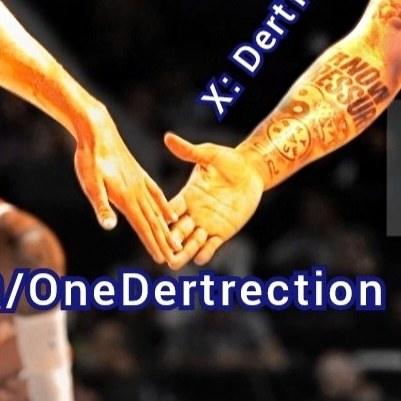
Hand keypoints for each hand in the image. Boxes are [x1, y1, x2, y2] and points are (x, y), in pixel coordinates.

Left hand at [74, 107, 178, 263]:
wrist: (98, 132)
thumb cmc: (89, 159)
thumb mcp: (90, 184)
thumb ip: (101, 206)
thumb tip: (109, 227)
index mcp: (127, 198)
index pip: (142, 226)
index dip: (152, 243)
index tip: (162, 259)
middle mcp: (138, 192)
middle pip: (153, 221)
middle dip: (164, 241)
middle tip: (176, 258)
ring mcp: (140, 183)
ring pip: (157, 210)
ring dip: (166, 228)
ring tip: (176, 242)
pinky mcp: (139, 175)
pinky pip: (156, 194)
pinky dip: (164, 206)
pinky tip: (170, 215)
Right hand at [163, 133, 268, 267]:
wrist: (252, 171)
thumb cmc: (229, 160)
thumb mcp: (209, 155)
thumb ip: (189, 151)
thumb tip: (168, 137)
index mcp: (188, 195)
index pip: (170, 210)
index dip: (161, 219)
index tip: (149, 226)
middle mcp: (194, 212)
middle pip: (176, 231)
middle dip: (167, 241)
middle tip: (158, 252)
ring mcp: (208, 223)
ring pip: (191, 242)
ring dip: (182, 253)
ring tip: (173, 263)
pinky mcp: (223, 231)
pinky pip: (212, 245)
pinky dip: (205, 252)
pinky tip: (200, 258)